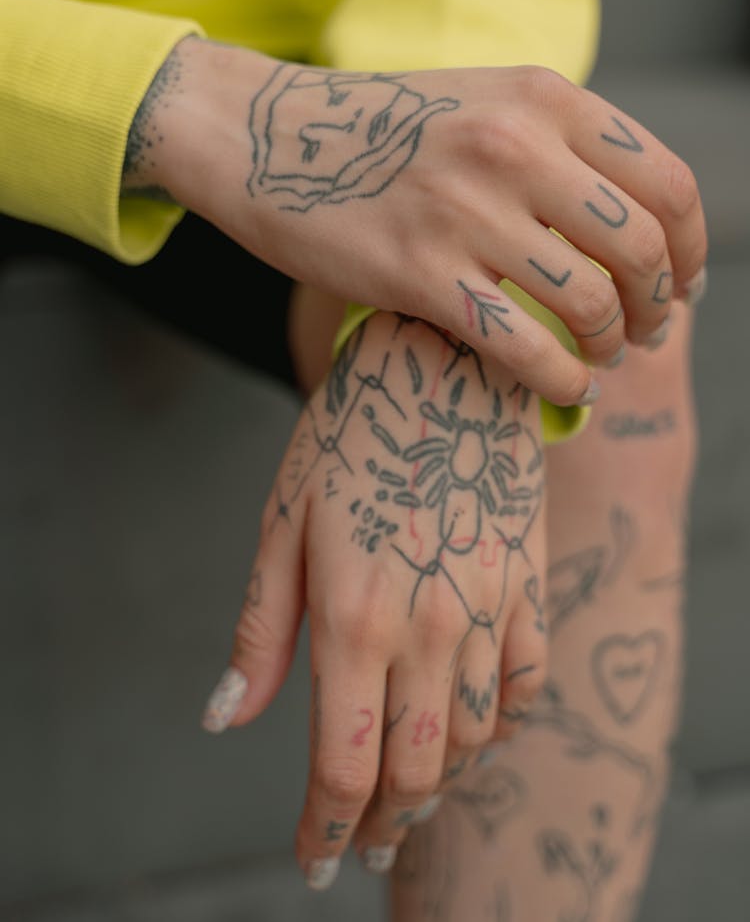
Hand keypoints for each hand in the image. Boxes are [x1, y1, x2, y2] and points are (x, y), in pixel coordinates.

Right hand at [136, 38, 707, 405]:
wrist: (265, 136)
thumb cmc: (378, 128)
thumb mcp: (483, 102)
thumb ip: (559, 145)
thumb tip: (636, 221)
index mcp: (542, 99)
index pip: (667, 184)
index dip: (692, 248)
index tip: (682, 282)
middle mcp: (515, 147)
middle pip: (642, 249)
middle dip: (659, 305)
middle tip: (644, 330)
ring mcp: (465, 211)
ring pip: (590, 302)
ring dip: (611, 344)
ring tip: (599, 355)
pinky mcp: (417, 273)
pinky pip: (523, 345)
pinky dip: (562, 379)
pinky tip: (565, 385)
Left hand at [200, 312, 547, 887]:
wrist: (445, 367)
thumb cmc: (351, 436)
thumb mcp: (283, 521)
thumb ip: (261, 630)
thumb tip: (224, 718)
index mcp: (354, 615)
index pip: (345, 763)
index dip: (328, 828)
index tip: (316, 859)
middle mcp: (429, 626)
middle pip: (415, 770)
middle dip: (386, 823)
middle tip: (366, 844)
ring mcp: (489, 608)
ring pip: (473, 739)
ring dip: (438, 780)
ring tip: (411, 790)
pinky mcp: (528, 586)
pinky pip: (526, 686)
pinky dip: (500, 725)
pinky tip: (474, 726)